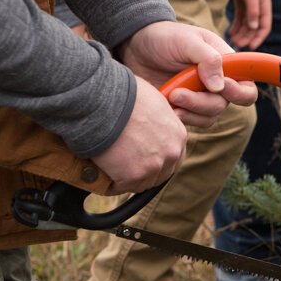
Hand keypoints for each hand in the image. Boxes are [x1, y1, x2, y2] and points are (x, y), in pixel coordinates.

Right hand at [92, 76, 186, 193]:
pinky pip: (120, 187)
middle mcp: (170, 153)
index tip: (147, 159)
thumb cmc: (123, 94)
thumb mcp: (153, 101)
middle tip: (128, 166)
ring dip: (128, 178)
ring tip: (112, 167)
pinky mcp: (132, 177)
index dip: (160, 160)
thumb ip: (159, 119)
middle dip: (146, 172)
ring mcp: (152, 167)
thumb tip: (150, 123)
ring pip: (142, 183)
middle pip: (161, 174)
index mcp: (178, 135)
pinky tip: (103, 172)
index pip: (174, 157)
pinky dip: (111, 182)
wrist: (102, 101)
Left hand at [118, 21, 256, 127]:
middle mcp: (218, 84)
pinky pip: (192, 122)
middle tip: (177, 94)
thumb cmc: (164, 37)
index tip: (220, 87)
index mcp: (225, 65)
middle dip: (201, 102)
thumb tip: (220, 86)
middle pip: (223, 105)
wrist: (136, 46)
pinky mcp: (185, 108)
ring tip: (170, 99)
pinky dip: (181, 118)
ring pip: (208, 117)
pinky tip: (167, 108)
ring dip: (190, 112)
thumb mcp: (186, 40)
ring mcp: (201, 97)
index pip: (247, 88)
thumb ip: (207, 59)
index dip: (239, 93)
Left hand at [230, 0, 271, 50]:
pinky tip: (230, 33)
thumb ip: (253, 11)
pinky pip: (240, 22)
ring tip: (232, 41)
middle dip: (246, 38)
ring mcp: (251, 11)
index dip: (258, 38)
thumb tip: (254, 27)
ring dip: (240, 35)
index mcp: (265, 10)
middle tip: (236, 45)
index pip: (264, 28)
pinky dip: (235, 28)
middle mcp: (259, 13)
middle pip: (254, 30)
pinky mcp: (242, 9)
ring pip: (246, 28)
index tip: (251, 47)